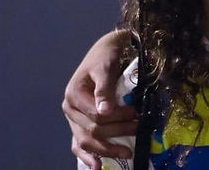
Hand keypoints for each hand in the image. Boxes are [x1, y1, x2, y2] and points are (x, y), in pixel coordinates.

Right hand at [62, 31, 137, 168]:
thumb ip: (104, 88)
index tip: (136, 115)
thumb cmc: (105, 56)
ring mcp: (73, 118)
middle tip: (139, 129)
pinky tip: (97, 166)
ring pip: (86, 141)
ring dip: (107, 149)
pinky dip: (87, 155)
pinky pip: (79, 143)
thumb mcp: (106, 66)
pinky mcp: (79, 123)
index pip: (96, 116)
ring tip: (127, 152)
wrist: (104, 51)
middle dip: (117, 132)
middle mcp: (70, 109)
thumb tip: (105, 111)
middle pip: (92, 130)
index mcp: (74, 95)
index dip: (117, 118)